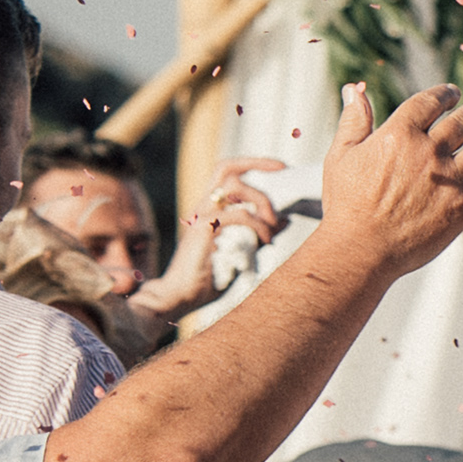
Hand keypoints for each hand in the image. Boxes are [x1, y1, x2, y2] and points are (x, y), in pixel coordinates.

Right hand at [138, 156, 287, 318]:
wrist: (178, 298)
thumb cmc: (207, 280)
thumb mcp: (241, 252)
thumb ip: (259, 235)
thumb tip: (284, 221)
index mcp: (208, 209)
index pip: (226, 172)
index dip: (252, 163)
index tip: (280, 167)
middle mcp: (202, 207)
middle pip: (225, 169)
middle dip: (256, 165)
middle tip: (280, 182)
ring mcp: (200, 217)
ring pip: (233, 187)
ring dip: (260, 201)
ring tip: (271, 226)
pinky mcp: (202, 231)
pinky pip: (237, 215)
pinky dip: (257, 225)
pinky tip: (265, 241)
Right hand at [311, 83, 462, 285]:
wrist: (361, 248)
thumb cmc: (346, 204)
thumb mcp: (341, 155)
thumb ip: (354, 120)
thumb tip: (353, 89)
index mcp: (399, 134)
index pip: (429, 102)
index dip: (444, 94)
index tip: (452, 92)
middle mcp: (429, 152)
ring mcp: (450, 179)